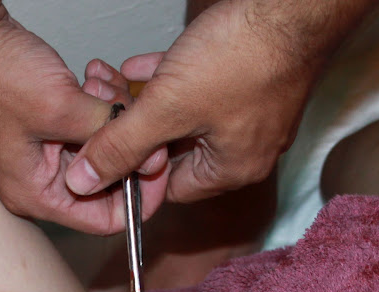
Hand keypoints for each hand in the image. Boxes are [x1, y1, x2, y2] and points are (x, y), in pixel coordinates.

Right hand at [0, 7, 166, 233]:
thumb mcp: (60, 107)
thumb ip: (110, 136)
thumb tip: (152, 158)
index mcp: (36, 194)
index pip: (106, 220)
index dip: (142, 197)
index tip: (159, 164)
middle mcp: (42, 180)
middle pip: (111, 181)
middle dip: (128, 143)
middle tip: (132, 111)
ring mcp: (47, 153)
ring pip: (106, 148)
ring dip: (116, 116)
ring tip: (104, 86)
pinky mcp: (53, 128)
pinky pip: (93, 125)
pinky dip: (103, 103)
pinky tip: (97, 78)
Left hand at [66, 1, 313, 204]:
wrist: (290, 10)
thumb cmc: (244, 58)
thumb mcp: (169, 108)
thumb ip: (123, 146)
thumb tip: (87, 180)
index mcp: (233, 169)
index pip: (170, 187)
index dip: (131, 168)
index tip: (102, 146)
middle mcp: (249, 150)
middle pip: (177, 152)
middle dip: (136, 128)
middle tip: (101, 108)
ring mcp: (255, 117)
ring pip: (187, 119)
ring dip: (149, 103)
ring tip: (114, 83)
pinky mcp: (255, 86)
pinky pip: (205, 94)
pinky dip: (173, 82)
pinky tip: (144, 66)